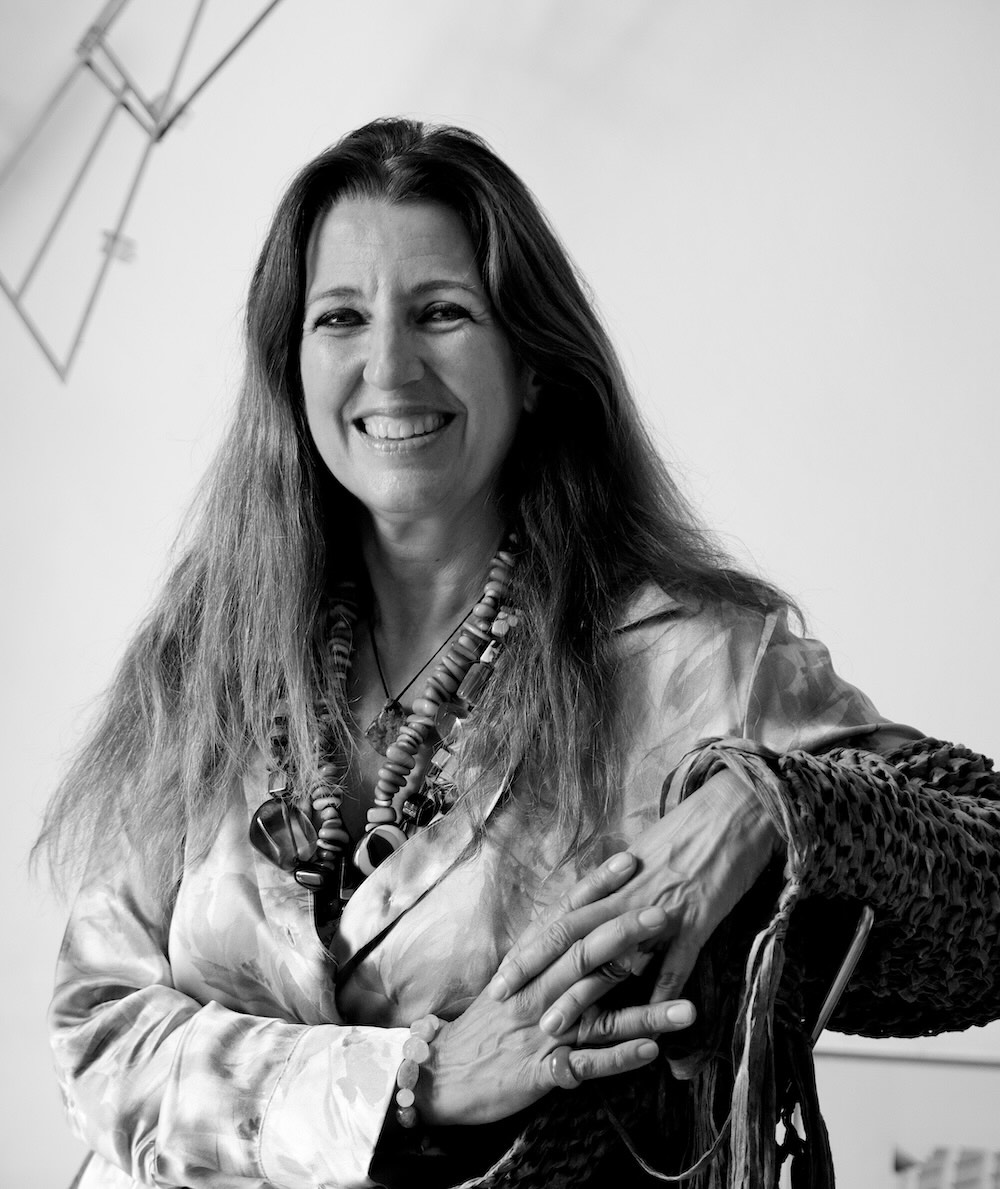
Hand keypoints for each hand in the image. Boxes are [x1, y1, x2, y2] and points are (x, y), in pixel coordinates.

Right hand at [416, 853, 696, 1125]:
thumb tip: (585, 918)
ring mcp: (543, 1032)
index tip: (629, 862)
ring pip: (599, 1016)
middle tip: (665, 913)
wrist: (439, 1075)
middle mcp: (538, 992)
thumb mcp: (513, 980)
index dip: (596, 889)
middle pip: (584, 956)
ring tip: (690, 1007)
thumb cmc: (485, 1024)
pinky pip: (586, 1065)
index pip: (566, 917)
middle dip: (625, 933)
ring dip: (645, 1012)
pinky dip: (618, 1059)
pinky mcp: (544, 1073)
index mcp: (530, 966)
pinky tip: (653, 1052)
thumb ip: (549, 953)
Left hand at [486, 770, 781, 1033]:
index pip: (561, 915)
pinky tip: (646, 1020)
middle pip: (571, 936)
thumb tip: (603, 907)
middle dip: (536, 970)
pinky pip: (676, 961)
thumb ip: (622, 884)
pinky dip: (660, 991)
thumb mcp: (647, 852)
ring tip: (556, 1027)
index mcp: (615, 879)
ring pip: (612, 956)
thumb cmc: (692, 827)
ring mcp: (661, 908)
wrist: (734, 807)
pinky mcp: (698, 918)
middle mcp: (628, 894)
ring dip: (582, 994)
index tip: (502, 972)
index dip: (529, 945)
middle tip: (505, 1002)